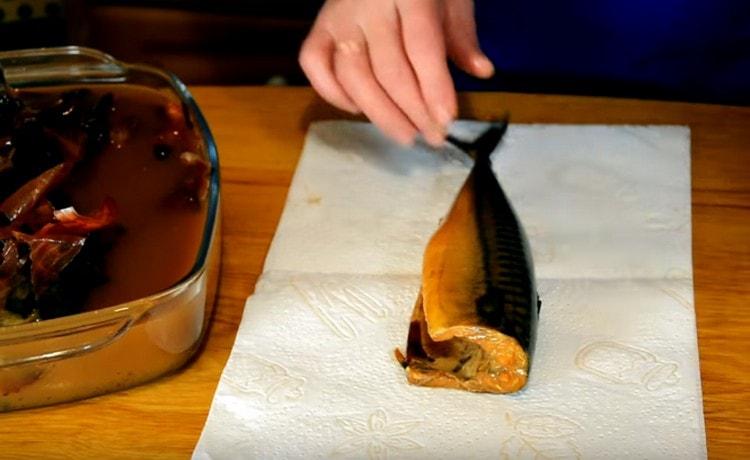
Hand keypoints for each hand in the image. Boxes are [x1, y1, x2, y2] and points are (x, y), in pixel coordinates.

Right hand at [299, 0, 493, 146]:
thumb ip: (462, 34)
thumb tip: (483, 71)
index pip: (421, 47)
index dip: (434, 87)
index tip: (446, 120)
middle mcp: (368, 6)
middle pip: (389, 70)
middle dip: (414, 111)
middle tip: (433, 136)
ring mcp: (338, 18)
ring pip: (353, 76)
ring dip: (380, 114)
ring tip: (406, 135)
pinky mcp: (319, 28)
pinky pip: (315, 65)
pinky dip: (332, 93)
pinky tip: (358, 110)